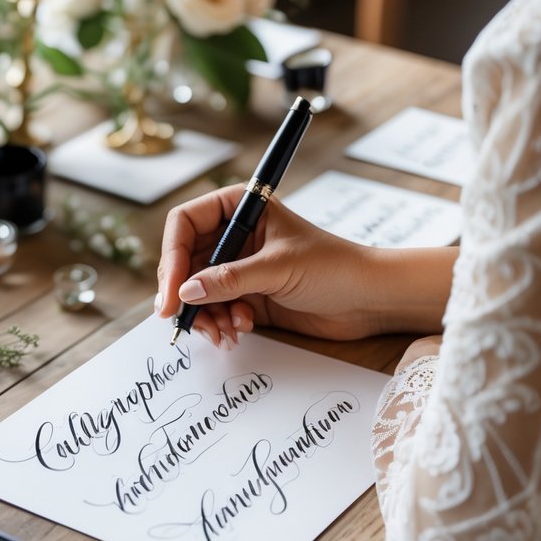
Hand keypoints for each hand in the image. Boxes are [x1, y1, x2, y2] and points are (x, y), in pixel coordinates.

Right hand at [157, 184, 383, 346]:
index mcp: (240, 207)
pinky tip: (240, 331)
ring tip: (224, 333)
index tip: (171, 293)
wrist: (368, 299)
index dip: (172, 257)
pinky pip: (215, 309)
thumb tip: (185, 293)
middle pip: (185, 261)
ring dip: (204, 315)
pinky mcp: (246, 295)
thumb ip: (230, 279)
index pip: (185, 223)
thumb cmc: (332, 267)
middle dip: (184, 294)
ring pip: (196, 290)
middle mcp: (234, 234)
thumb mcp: (277, 268)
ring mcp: (238, 266)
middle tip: (183, 323)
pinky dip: (220, 323)